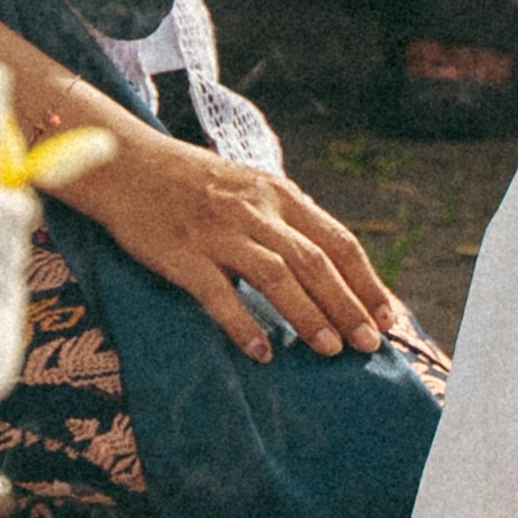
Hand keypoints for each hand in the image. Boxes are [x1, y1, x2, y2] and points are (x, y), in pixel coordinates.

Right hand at [74, 105, 404, 367]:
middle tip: (370, 344)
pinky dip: (243, 324)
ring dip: (308, 315)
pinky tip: (262, 352)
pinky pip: (219, 294)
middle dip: (348, 306)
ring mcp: (218, 232)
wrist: (127, 165)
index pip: (337, 241)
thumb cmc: (192, 182)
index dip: (367, 281)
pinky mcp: (184, 253)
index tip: (389, 316)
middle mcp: (255, 210)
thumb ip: (286, 219)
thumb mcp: (249, 186)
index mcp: (278, 194)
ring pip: (276, 276)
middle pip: (315, 262)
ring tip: (330, 350)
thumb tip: (329, 262)